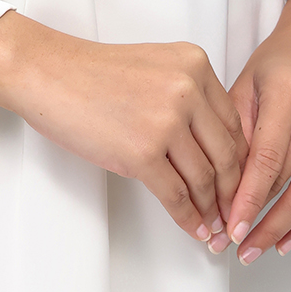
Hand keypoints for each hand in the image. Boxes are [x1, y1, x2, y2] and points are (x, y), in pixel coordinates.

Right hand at [0, 12, 246, 249]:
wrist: (50, 73)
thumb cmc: (93, 73)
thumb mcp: (156, 68)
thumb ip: (190, 96)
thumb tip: (212, 146)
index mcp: (194, 64)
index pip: (233, 123)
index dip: (240, 160)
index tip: (240, 181)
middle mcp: (187, 89)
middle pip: (227, 154)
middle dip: (232, 192)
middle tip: (232, 211)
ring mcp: (165, 121)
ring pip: (204, 180)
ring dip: (211, 210)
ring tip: (213, 225)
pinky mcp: (141, 152)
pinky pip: (177, 197)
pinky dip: (189, 219)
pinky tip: (193, 227)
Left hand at [225, 0, 290, 264]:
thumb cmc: (282, 59)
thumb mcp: (249, 81)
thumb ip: (236, 129)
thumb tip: (221, 185)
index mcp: (289, 90)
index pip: (267, 159)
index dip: (248, 199)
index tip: (229, 227)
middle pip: (289, 181)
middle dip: (259, 220)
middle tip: (235, 246)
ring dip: (282, 229)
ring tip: (256, 249)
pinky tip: (288, 239)